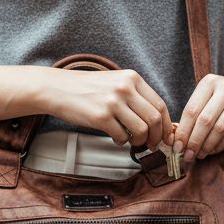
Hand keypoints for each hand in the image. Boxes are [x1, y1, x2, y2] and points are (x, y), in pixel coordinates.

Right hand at [46, 67, 175, 150]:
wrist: (57, 88)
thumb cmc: (86, 88)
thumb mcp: (115, 82)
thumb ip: (135, 96)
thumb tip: (156, 120)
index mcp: (132, 78)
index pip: (160, 104)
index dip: (167, 124)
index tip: (166, 136)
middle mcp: (125, 88)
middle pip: (155, 119)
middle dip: (156, 137)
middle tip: (152, 145)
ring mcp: (113, 102)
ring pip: (141, 130)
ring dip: (139, 141)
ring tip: (131, 141)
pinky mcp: (100, 116)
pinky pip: (122, 136)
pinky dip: (121, 141)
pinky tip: (115, 137)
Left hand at [172, 71, 223, 161]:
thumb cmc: (222, 97)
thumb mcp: (207, 96)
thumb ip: (193, 114)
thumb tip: (178, 141)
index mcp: (209, 82)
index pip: (192, 110)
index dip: (183, 131)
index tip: (177, 147)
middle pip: (205, 120)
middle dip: (194, 141)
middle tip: (188, 155)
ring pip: (220, 128)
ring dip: (207, 145)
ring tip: (200, 154)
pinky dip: (221, 144)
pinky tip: (213, 150)